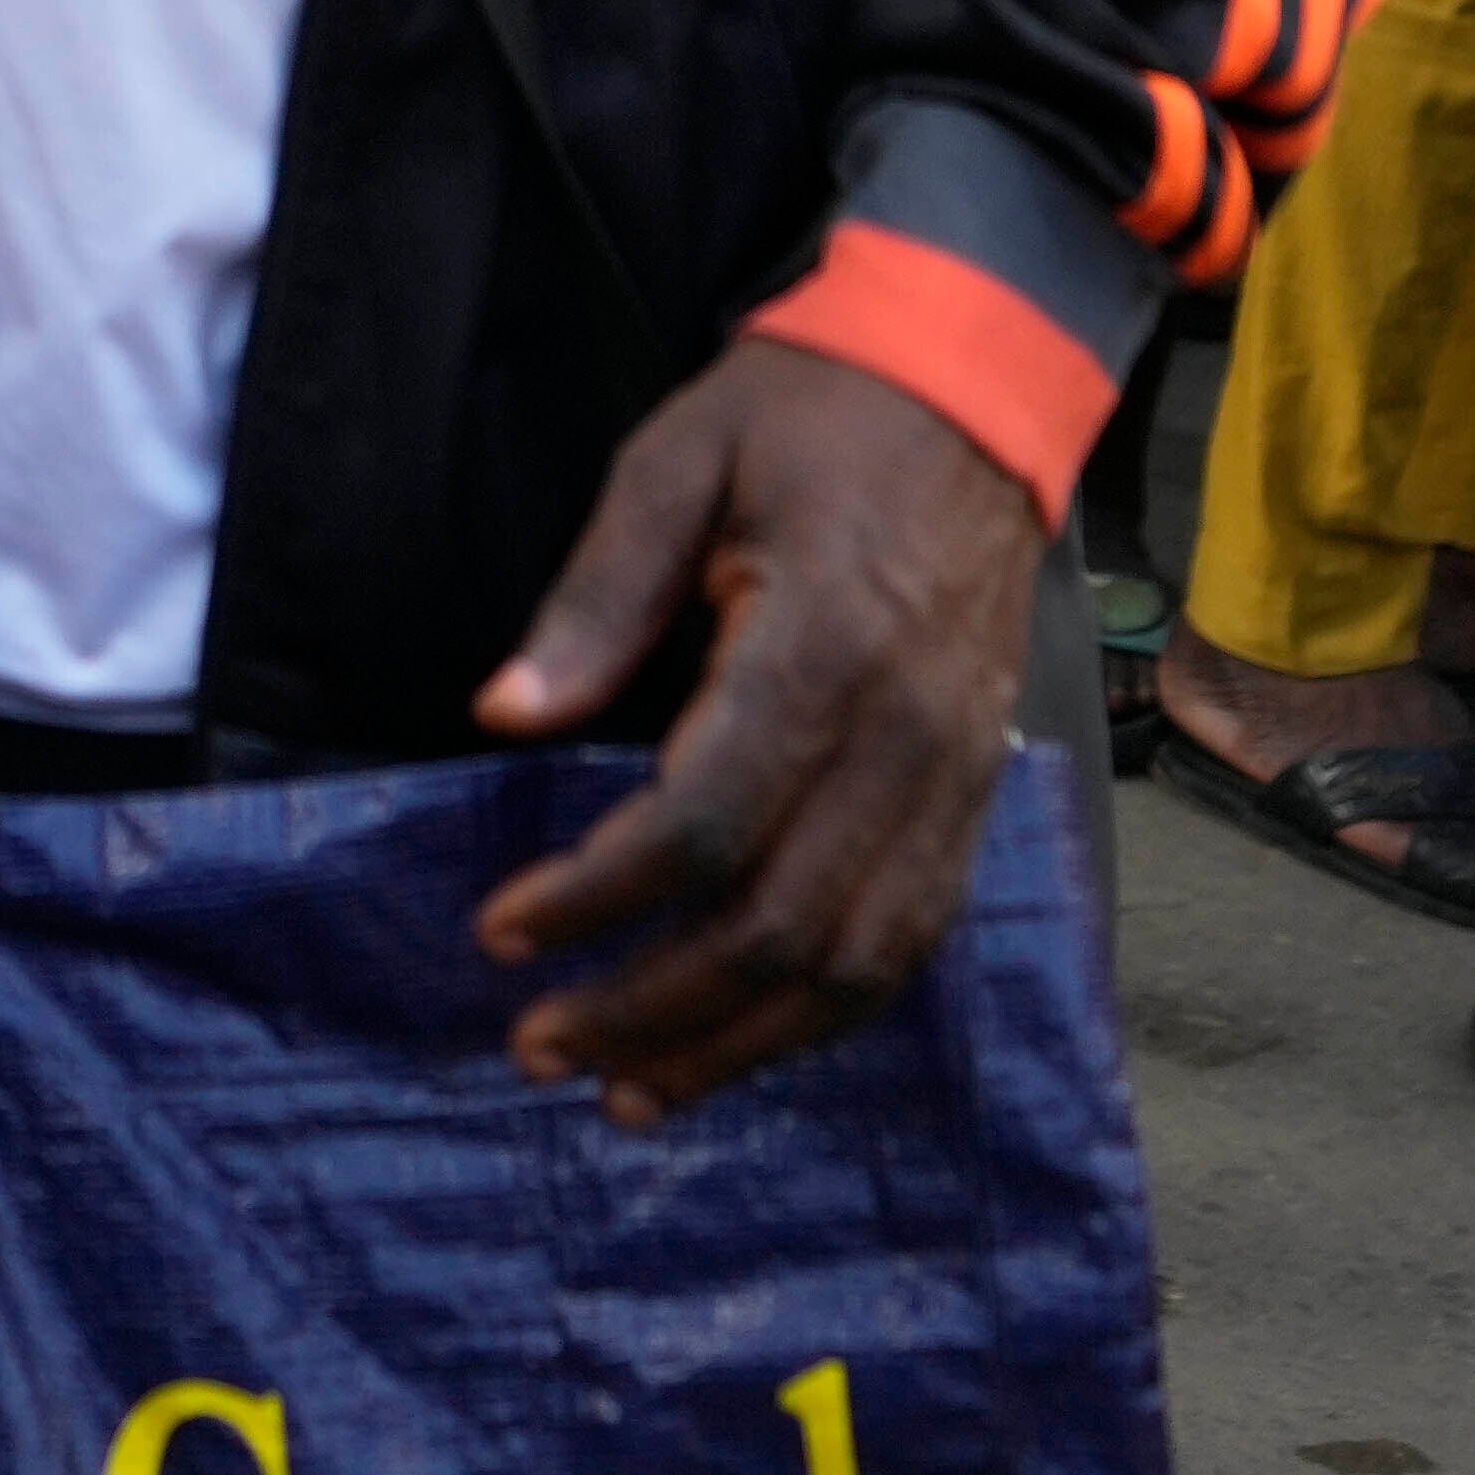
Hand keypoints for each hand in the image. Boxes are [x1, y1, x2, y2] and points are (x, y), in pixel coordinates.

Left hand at [467, 341, 1040, 1114]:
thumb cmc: (808, 414)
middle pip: (778, 924)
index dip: (595, 896)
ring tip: (626, 1089)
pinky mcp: (974, 795)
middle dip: (648, 1005)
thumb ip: (594, 597)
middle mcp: (904, 736)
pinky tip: (744, 1047)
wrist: (974, 385)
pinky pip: (909, 939)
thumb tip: (502, 715)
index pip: (702, 822)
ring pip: (853, 963)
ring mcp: (953, 776)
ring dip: (736, 1045)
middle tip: (534, 1042)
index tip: (501, 929)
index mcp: (823, 645)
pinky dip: (825, 1015)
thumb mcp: (676, 461)